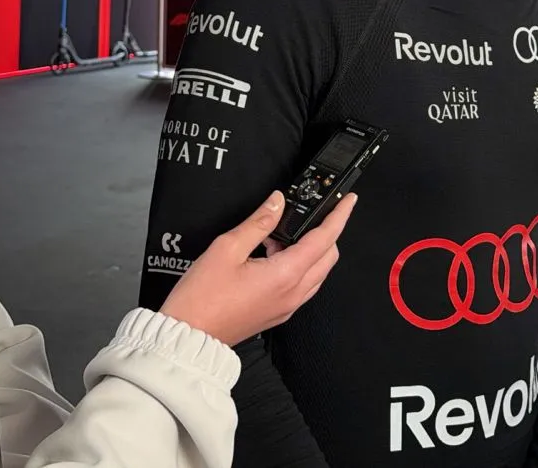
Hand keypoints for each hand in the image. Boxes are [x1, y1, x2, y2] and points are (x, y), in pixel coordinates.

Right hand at [160, 191, 357, 345]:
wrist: (189, 335)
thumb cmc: (202, 298)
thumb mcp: (227, 248)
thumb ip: (258, 222)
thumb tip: (276, 203)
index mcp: (285, 275)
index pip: (325, 239)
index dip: (339, 216)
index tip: (348, 202)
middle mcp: (293, 293)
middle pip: (328, 256)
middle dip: (327, 232)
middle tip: (309, 215)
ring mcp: (287, 306)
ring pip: (316, 272)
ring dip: (311, 250)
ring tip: (279, 236)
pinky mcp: (278, 313)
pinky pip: (302, 286)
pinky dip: (298, 267)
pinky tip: (272, 257)